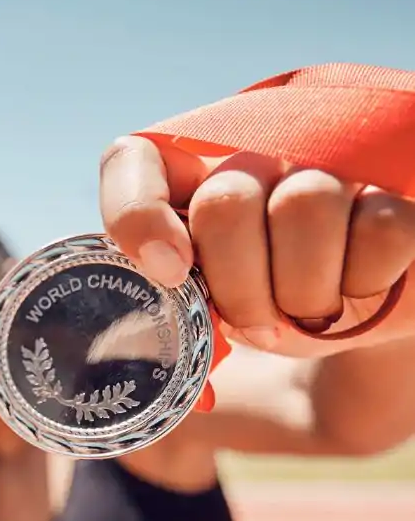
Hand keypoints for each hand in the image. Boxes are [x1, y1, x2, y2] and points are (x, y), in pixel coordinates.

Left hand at [98, 137, 414, 352]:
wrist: (352, 316)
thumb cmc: (262, 309)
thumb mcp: (211, 316)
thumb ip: (177, 319)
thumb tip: (166, 363)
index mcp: (183, 183)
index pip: (131, 161)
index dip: (139, 212)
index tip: (168, 273)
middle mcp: (250, 156)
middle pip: (226, 202)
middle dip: (238, 287)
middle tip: (256, 325)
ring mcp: (324, 165)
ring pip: (304, 205)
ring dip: (302, 290)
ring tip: (306, 313)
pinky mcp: (393, 190)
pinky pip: (379, 227)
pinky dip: (364, 281)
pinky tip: (358, 289)